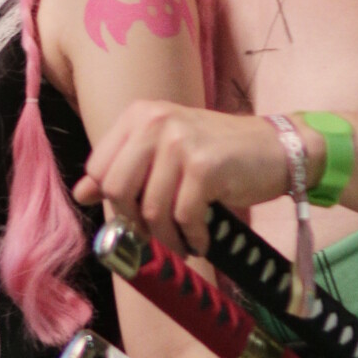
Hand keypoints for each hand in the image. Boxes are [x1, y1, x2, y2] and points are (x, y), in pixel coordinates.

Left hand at [75, 102, 323, 255]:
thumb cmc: (219, 153)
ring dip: (167, 238)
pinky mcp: (205, 166)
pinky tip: (202, 239)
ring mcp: (180, 142)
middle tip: (156, 237)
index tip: (132, 218)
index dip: (111, 201)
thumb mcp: (165, 153)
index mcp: (139, 115)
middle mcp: (156, 122)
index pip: (98, 168)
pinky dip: (192, 237)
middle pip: (118, 189)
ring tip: (184, 242)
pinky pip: (183, 216)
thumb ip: (123, 169)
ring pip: (151, 209)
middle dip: (135, 224)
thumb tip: (81, 193)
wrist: (277, 148)